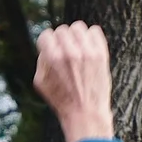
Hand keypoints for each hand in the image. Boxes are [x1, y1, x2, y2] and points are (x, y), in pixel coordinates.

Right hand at [32, 21, 114, 141]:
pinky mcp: (101, 54)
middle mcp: (70, 53)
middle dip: (61, 40)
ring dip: (76, 36)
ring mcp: (87, 52)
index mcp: (52, 58)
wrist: (86, 113)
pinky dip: (90, 37)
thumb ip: (41, 60)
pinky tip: (88, 47)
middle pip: (62, 30)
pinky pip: (95, 31)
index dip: (47, 43)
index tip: (52, 51)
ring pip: (78, 27)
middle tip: (65, 52)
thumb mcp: (40, 83)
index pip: (46, 35)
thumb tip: (47, 46)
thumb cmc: (62, 100)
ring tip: (77, 48)